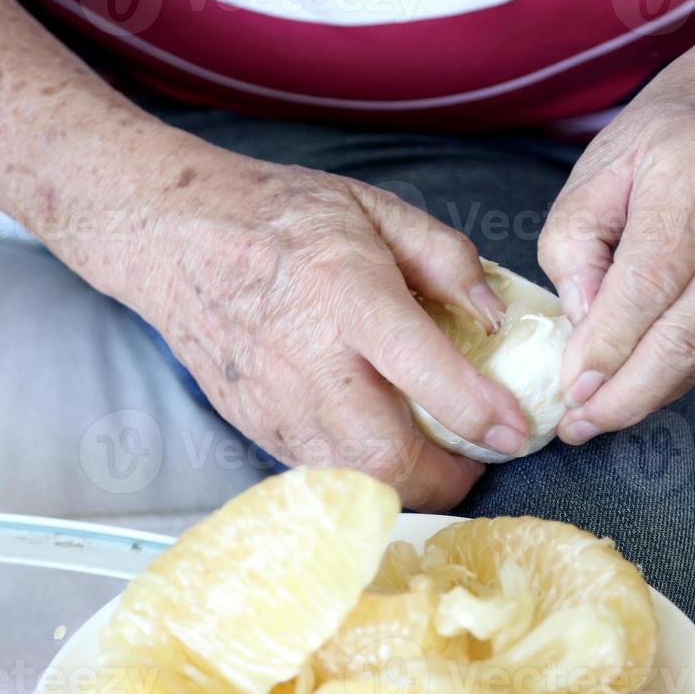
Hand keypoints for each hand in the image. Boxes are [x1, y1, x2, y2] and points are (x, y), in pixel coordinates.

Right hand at [53, 128, 527, 510]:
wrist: (176, 235)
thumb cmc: (280, 217)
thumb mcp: (375, 208)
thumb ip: (445, 258)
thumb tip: (494, 316)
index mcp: (348, 296)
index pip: (423, 372)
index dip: (479, 413)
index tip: (518, 430)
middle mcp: (310, 361)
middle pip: (385, 459)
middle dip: (446, 480)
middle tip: (476, 459)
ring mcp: (276, 403)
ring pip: (352, 481)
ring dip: (406, 485)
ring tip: (434, 459)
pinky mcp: (256, 425)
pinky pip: (321, 472)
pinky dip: (361, 475)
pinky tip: (379, 444)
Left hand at [538, 0, 694, 443]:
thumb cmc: (676, 128)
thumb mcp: (602, 163)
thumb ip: (576, 244)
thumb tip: (580, 325)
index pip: (646, 289)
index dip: (606, 351)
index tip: (569, 392)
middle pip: (686, 338)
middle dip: (627, 397)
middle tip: (581, 427)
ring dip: (654, 392)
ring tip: (602, 411)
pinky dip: (686, 366)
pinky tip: (650, 369)